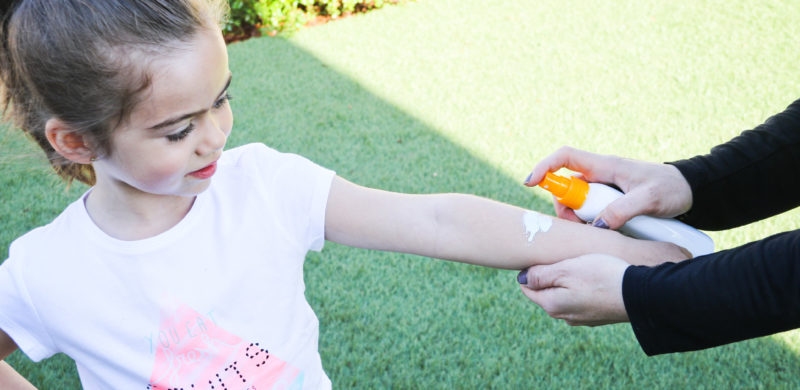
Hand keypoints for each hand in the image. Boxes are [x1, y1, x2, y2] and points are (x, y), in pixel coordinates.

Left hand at [518, 254, 629, 325]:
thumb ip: (540, 275)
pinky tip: (591, 277)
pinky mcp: (597, 316)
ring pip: (563, 295)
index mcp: (552, 305)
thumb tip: (521, 279)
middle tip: (559, 257)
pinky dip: (580, 288)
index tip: (538, 256)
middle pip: (545, 292)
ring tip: (576, 265)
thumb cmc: (602, 277)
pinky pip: (580, 299)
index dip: (529, 270)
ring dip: (565, 281)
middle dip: (547, 276)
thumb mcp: (566, 269)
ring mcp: (581, 318)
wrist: (641, 295)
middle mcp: (564, 316)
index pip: (527, 288)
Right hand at [524, 146, 692, 229]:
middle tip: (576, 224)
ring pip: (577, 200)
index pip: (565, 157)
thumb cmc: (672, 188)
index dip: (544, 167)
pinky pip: (591, 210)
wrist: (692, 191)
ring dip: (577, 216)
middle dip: (563, 205)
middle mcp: (601, 174)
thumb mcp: (649, 200)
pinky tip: (602, 232)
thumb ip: (621, 211)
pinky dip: (590, 221)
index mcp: (605, 165)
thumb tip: (596, 226)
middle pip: (566, 185)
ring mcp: (605, 187)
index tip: (530, 182)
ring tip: (594, 230)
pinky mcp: (611, 200)